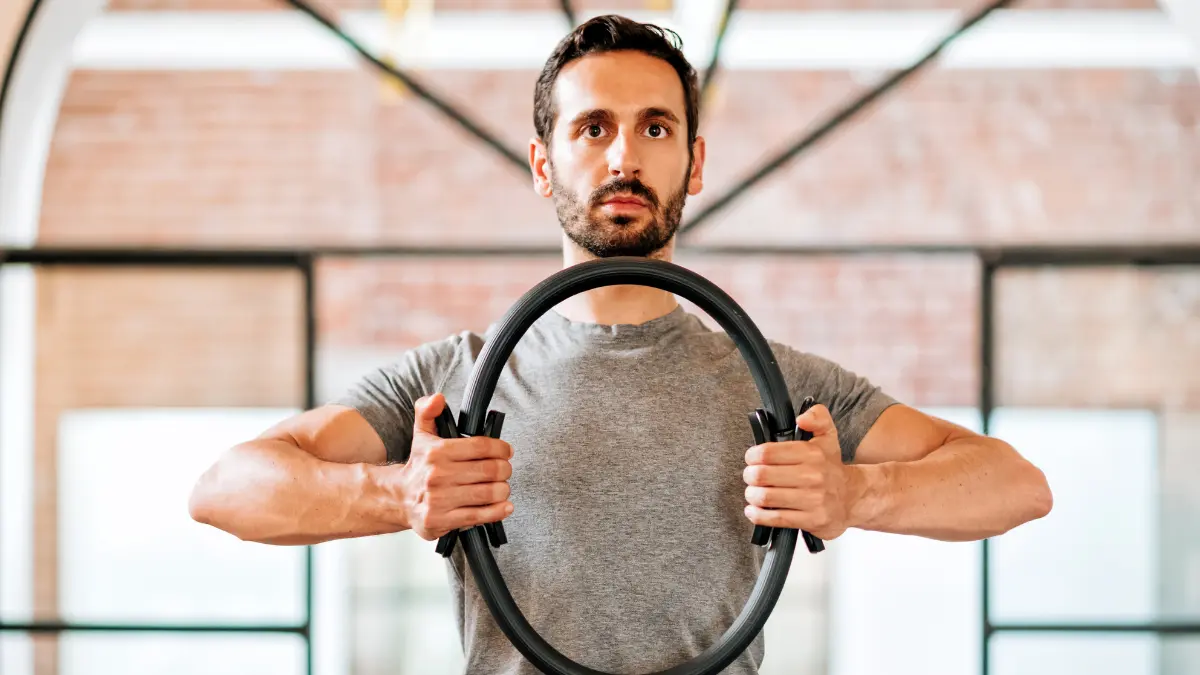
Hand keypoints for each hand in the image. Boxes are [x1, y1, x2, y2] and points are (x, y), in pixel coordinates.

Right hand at [396, 393, 513, 540]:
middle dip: (505, 470)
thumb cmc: (418, 468)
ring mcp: (440, 500)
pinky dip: (497, 511)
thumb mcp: (421, 435)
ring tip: (502, 487)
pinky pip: (479, 516)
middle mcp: (437, 476)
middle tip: (505, 470)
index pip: (481, 446)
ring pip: (487, 493)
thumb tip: (437, 398)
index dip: (501, 448)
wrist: (398, 499)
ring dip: (503, 490)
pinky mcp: (442, 520)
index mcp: (436, 452)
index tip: (506, 451)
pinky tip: (504, 506)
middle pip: (489, 470)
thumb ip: (428, 411)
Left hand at [743, 403, 858, 540]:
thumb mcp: (828, 436)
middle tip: (751, 477)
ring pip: (766, 497)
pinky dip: (758, 515)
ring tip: (753, 493)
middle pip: (762, 475)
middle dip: (749, 476)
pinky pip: (776, 518)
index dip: (752, 456)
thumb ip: (817, 417)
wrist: (853, 498)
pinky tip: (754, 511)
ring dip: (752, 495)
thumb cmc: (832, 468)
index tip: (752, 459)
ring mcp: (813, 500)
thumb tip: (802, 418)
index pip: (767, 452)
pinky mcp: (812, 520)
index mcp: (812, 453)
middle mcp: (813, 476)